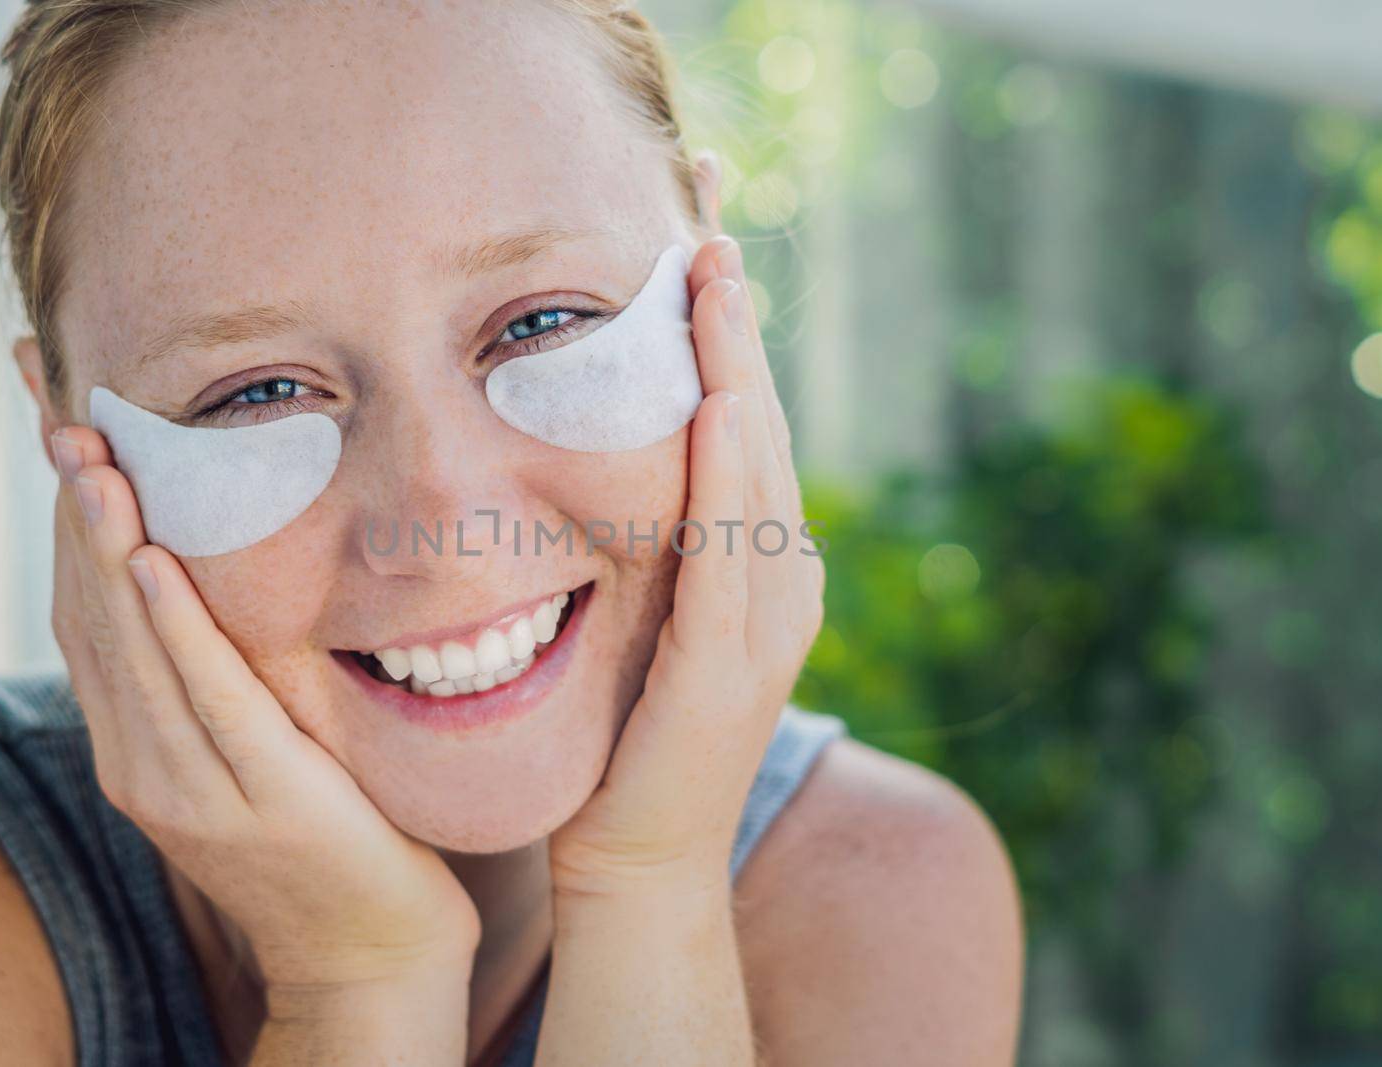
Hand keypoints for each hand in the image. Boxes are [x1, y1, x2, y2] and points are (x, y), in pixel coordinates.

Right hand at [48, 426, 480, 992]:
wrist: (368, 952)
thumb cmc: (326, 833)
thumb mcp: (251, 743)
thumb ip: (218, 674)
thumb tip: (207, 574)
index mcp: (139, 744)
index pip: (86, 613)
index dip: (69, 520)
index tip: (63, 427)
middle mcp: (144, 762)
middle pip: (93, 616)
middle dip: (76, 510)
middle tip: (63, 410)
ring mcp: (192, 787)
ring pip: (134, 648)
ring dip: (107, 545)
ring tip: (93, 457)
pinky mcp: (260, 798)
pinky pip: (209, 698)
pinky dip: (173, 627)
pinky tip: (150, 562)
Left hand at [547, 234, 824, 898]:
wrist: (635, 861)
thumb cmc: (620, 741)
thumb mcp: (637, 618)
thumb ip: (645, 546)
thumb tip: (602, 463)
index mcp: (756, 562)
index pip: (739, 423)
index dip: (724, 334)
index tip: (696, 242)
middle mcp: (779, 578)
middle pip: (757, 422)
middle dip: (733, 321)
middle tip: (709, 218)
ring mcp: (766, 622)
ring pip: (753, 468)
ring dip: (733, 369)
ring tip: (712, 277)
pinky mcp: (730, 667)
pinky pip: (729, 553)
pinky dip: (723, 477)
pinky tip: (711, 406)